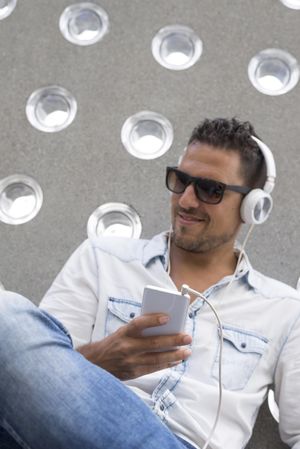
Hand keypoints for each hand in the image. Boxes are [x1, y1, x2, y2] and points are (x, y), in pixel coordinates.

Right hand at [77, 313, 191, 379]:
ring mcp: (130, 362)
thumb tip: (164, 326)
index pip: (139, 323)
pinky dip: (166, 364)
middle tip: (187, 337)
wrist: (95, 364)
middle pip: (153, 343)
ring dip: (174, 355)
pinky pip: (153, 369)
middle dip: (173, 340)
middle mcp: (126, 347)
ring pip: (156, 358)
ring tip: (187, 351)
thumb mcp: (122, 332)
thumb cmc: (114, 344)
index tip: (167, 317)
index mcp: (123, 333)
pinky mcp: (133, 373)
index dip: (153, 320)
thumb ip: (139, 330)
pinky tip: (177, 360)